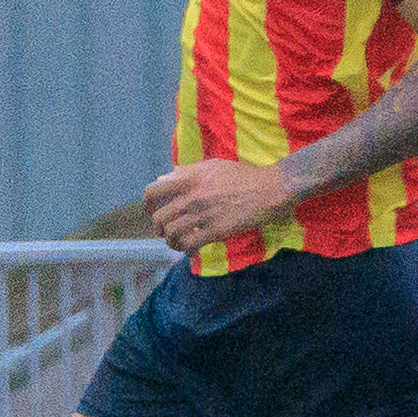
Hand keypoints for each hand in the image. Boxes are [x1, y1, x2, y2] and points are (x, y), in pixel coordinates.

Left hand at [144, 158, 295, 255]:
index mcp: (190, 178)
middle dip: (158, 228)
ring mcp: (203, 214)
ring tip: (177, 242)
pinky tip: (191, 249)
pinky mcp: (216, 231)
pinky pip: (190, 245)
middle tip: (164, 232)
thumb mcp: (213, 166)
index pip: (154, 191)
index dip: (148, 204)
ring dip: (171, 241)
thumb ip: (187, 172)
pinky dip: (186, 250)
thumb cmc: (243, 176)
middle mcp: (193, 196)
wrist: (269, 189)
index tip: (151, 210)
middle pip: (159, 217)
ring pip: (171, 233)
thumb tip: (164, 178)